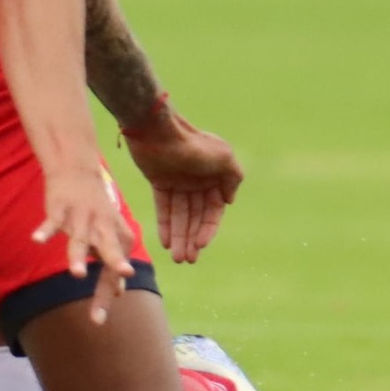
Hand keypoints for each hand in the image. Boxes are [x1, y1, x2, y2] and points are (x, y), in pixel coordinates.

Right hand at [33, 160, 134, 323]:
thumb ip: (111, 264)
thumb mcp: (109, 234)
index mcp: (117, 236)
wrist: (77, 170)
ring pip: (80, 239)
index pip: (112, 272)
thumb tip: (120, 291)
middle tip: (117, 290)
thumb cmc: (95, 208)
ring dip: (78, 256)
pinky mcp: (62, 208)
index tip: (97, 321)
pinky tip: (36, 240)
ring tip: (76, 274)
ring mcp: (82, 217)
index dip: (105, 295)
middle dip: (114, 267)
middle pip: (109, 252)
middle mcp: (103, 227)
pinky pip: (53, 222)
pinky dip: (45, 230)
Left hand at [124, 105, 242, 263]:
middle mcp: (199, 180)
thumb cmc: (192, 143)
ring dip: (179, 236)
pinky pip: (164, 208)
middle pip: (195, 216)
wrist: (156, 130)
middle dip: (192, 238)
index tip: (201, 245)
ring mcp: (179, 182)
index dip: (208, 229)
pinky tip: (165, 243)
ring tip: (177, 258)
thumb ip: (233, 178)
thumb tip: (229, 200)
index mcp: (216, 176)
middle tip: (187, 259)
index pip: (213, 210)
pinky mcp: (160, 182)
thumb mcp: (223, 157)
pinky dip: (165, 225)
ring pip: (180, 215)